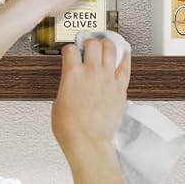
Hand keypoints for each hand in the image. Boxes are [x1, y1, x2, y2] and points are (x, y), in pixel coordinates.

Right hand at [51, 38, 129, 156]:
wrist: (87, 141)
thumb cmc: (70, 128)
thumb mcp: (58, 102)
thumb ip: (66, 87)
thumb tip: (70, 86)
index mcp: (72, 74)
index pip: (70, 49)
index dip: (69, 49)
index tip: (70, 51)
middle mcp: (91, 73)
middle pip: (93, 44)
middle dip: (89, 42)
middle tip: (89, 43)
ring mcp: (108, 79)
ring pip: (111, 49)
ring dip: (107, 44)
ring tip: (105, 43)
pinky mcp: (120, 88)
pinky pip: (125, 66)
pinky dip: (125, 56)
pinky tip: (124, 51)